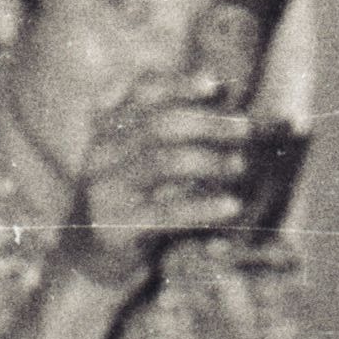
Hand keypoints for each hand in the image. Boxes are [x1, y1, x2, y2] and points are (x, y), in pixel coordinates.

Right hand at [56, 72, 260, 287]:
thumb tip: (229, 93)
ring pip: (162, 163)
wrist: (91, 252)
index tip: (216, 85)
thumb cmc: (133, 194)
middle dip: (207, 124)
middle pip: (158, 126)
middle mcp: (102, 153)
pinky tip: (232, 206)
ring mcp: (106, 190)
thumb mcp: (141, 155)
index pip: (141, 94)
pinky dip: (204, 207)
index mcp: (109, 128)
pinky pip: (166, 212)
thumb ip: (175, 126)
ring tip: (240, 165)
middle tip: (246, 129)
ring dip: (209, 161)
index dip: (178, 85)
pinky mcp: (117, 228)